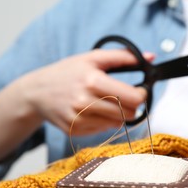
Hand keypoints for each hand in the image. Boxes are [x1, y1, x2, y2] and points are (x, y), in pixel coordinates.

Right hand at [21, 49, 153, 134]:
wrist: (36, 92)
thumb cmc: (66, 72)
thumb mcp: (92, 58)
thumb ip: (123, 56)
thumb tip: (151, 57)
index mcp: (92, 81)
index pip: (133, 98)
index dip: (142, 95)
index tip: (140, 91)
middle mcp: (85, 103)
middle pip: (128, 114)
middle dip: (131, 106)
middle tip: (125, 98)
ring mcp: (79, 119)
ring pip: (117, 124)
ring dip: (118, 114)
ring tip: (107, 103)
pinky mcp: (75, 131)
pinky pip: (103, 131)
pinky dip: (104, 122)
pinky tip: (94, 111)